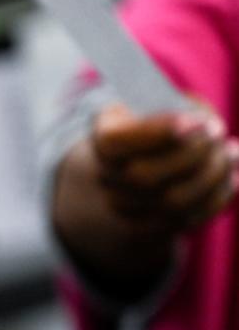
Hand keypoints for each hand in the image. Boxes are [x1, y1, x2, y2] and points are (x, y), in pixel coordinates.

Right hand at [91, 103, 237, 231]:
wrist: (140, 160)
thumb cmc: (160, 122)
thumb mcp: (164, 102)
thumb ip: (181, 108)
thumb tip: (206, 124)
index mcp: (104, 140)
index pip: (115, 144)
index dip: (157, 134)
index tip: (196, 121)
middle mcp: (107, 179)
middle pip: (145, 178)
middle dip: (192, 154)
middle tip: (217, 130)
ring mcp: (125, 207)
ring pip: (171, 203)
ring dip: (211, 176)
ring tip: (232, 152)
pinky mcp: (148, 227)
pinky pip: (185, 221)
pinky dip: (216, 199)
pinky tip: (234, 178)